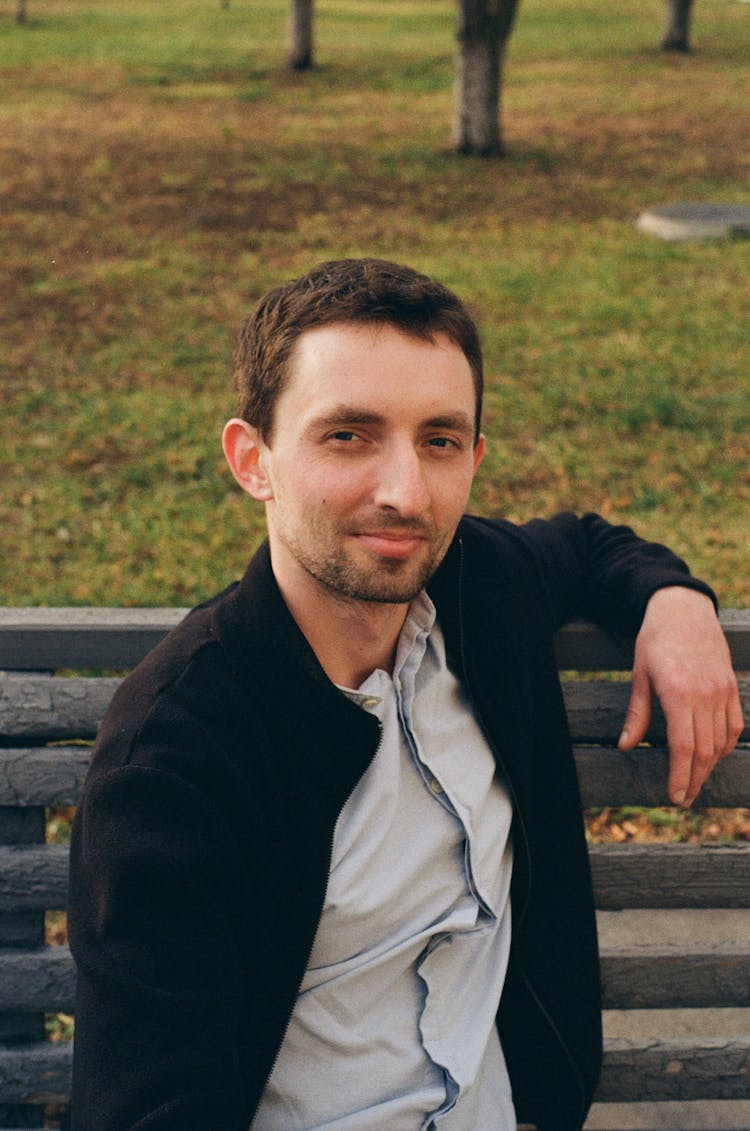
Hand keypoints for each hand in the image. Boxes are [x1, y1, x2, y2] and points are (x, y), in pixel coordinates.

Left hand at [618, 587, 743, 806]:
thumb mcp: (639, 675)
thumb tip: (625, 746)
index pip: (683, 746)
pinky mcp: (731, 687)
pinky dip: (725, 746)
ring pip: (722, 742)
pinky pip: (734, 726)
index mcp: (679, 693)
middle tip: (683, 798)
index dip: (680, 775)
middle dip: (694, 779)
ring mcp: (722, 691)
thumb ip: (637, 713)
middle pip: (705, 750)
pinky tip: (713, 756)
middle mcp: (705, 695)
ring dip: (710, 767)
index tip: (674, 795)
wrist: (684, 610)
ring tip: (695, 782)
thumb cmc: (655, 641)